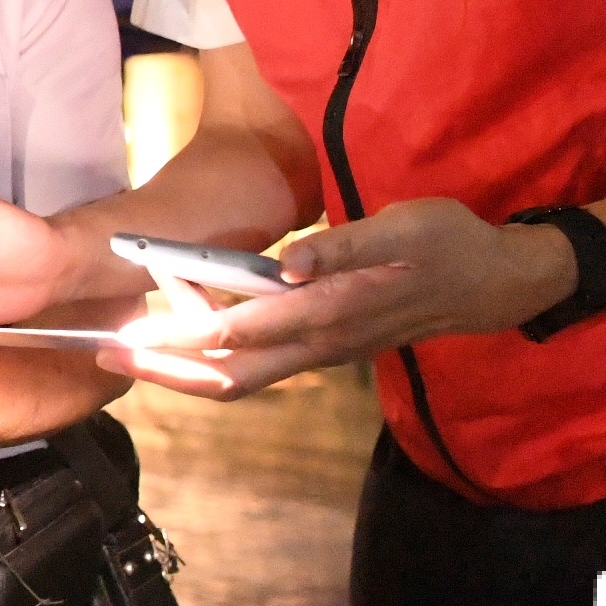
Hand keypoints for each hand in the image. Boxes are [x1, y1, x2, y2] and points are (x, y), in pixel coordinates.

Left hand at [101, 198, 576, 398]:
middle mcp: (321, 342)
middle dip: (168, 368)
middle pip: (230, 375)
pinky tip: (187, 338)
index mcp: (333, 312)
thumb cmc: (447, 245)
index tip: (141, 326)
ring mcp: (322, 351)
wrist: (494, 282)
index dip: (188, 332)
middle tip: (111, 353)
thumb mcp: (402, 228)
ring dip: (186, 368)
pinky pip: (260, 367)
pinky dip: (216, 361)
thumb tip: (290, 263)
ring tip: (133, 350)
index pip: (246, 332)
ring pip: (242, 377)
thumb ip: (342, 246)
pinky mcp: (325, 346)